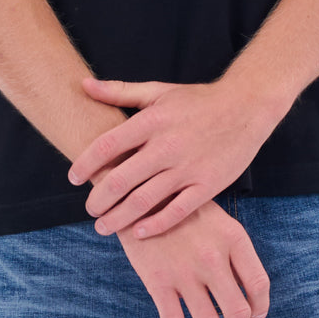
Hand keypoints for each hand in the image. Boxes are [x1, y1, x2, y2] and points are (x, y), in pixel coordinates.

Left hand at [68, 77, 283, 237]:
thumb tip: (84, 85)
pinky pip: (176, 212)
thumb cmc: (197, 100)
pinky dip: (154, 225)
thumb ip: (120, 91)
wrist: (245, 107)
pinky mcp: (207, 185)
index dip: (85, 164)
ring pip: (144, 201)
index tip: (73, 178)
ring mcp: (187, 168)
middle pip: (121, 180)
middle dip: (98, 199)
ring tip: (104, 225)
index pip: (107, 146)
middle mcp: (166, 146)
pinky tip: (139, 232)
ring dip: (119, 218)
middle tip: (89, 208)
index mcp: (152, 120)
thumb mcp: (158, 90)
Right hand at [117, 200, 269, 317]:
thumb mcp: (217, 219)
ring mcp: (185, 270)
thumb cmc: (184, 208)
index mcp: (231, 236)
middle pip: (238, 311)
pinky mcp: (158, 280)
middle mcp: (212, 256)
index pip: (258, 283)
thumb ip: (233, 250)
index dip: (260, 306)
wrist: (141, 195)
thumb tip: (247, 289)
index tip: (255, 313)